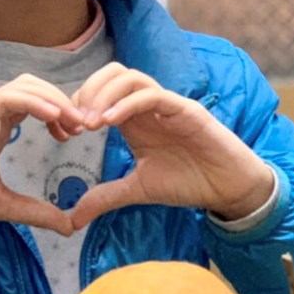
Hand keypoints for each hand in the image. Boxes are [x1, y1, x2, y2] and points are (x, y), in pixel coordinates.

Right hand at [0, 76, 83, 235]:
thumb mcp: (4, 206)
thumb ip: (35, 212)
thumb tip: (69, 226)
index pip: (36, 103)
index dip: (61, 112)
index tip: (77, 133)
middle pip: (34, 87)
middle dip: (63, 100)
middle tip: (83, 124)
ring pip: (22, 86)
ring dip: (52, 98)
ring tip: (73, 120)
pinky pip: (5, 99)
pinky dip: (32, 102)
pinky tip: (53, 117)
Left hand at [69, 64, 274, 229]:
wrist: (227, 188)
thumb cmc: (188, 181)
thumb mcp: (138, 190)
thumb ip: (106, 197)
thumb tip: (72, 219)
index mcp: (135, 118)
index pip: (101, 90)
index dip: (79, 104)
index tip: (67, 132)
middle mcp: (149, 106)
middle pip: (112, 73)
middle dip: (87, 91)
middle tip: (75, 123)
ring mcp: (167, 104)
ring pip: (130, 78)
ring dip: (104, 95)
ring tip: (90, 124)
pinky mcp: (185, 110)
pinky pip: (153, 95)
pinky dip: (127, 104)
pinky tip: (110, 122)